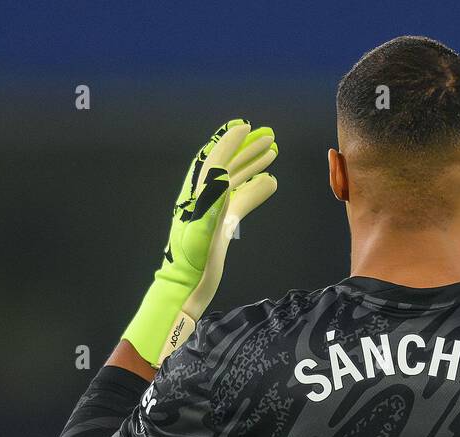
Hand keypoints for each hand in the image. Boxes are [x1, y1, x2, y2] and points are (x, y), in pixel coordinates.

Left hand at [123, 120, 277, 364]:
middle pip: (228, 165)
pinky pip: (242, 201)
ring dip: (253, 164)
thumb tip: (222, 172)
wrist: (186, 287)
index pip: (214, 160)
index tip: (246, 126)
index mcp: (197, 194)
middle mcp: (206, 197)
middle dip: (246, 148)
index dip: (229, 142)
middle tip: (268, 135)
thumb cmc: (190, 262)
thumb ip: (209, 201)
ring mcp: (215, 211)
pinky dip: (256, 190)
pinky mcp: (223, 225)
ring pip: (237, 180)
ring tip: (273, 151)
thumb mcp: (199, 230)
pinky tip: (270, 183)